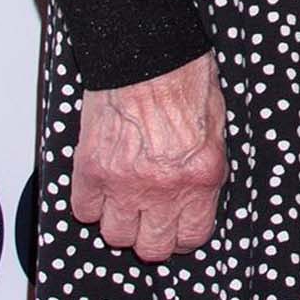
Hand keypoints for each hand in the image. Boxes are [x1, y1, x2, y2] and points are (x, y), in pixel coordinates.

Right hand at [71, 51, 226, 259]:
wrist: (146, 52)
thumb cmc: (183, 79)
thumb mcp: (215, 129)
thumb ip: (204, 170)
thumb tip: (195, 194)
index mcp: (200, 177)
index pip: (191, 236)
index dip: (182, 235)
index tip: (176, 228)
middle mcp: (163, 187)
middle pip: (150, 247)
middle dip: (150, 236)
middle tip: (148, 220)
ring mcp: (124, 181)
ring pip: (114, 234)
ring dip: (118, 221)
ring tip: (123, 202)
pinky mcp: (93, 168)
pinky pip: (83, 209)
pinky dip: (90, 202)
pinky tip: (100, 188)